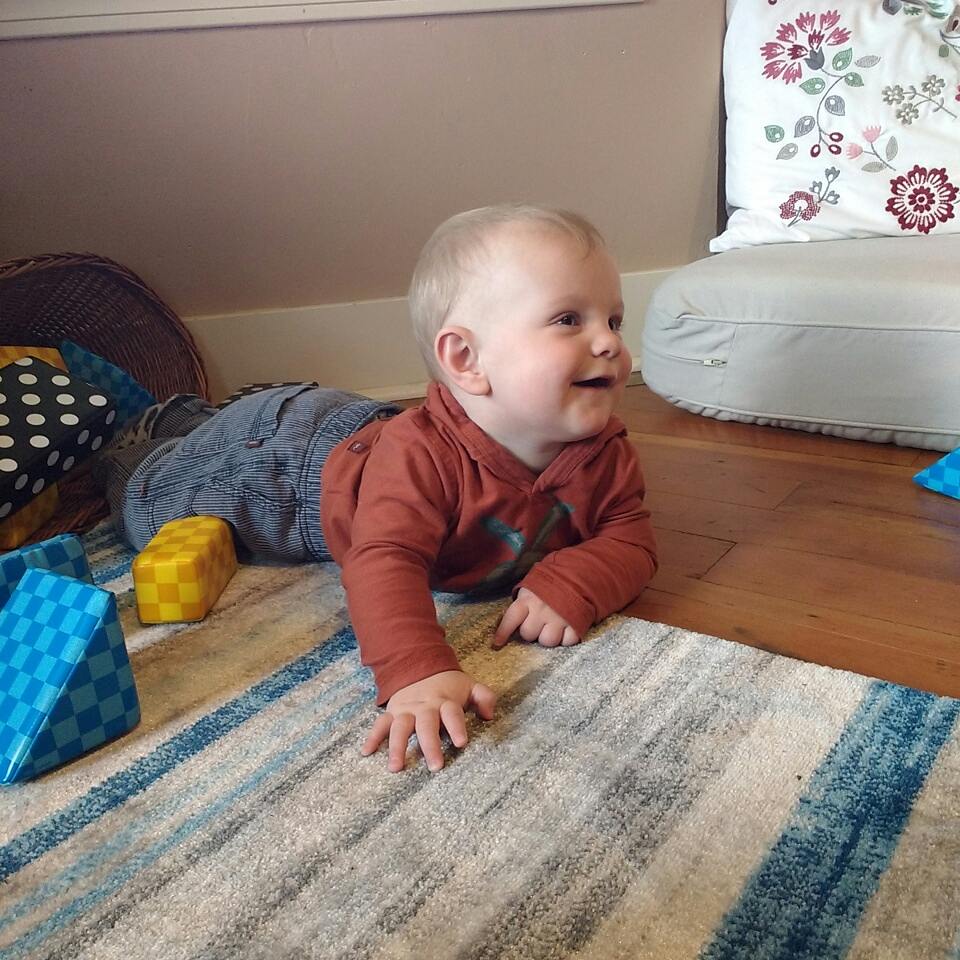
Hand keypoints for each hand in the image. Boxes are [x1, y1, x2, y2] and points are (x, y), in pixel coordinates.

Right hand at [361, 670, 495, 772]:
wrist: (419, 665)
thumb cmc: (449, 685)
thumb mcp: (469, 686)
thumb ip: (484, 697)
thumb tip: (489, 714)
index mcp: (445, 701)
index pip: (452, 714)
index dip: (456, 727)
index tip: (461, 743)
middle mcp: (425, 707)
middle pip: (426, 725)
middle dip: (430, 745)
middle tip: (435, 766)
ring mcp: (406, 709)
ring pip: (401, 727)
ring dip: (397, 747)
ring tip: (396, 768)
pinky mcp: (392, 712)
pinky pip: (380, 724)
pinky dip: (373, 737)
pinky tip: (366, 752)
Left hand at [492, 587, 580, 648]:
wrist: (577, 573)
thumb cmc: (550, 583)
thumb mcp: (532, 587)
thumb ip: (522, 603)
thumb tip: (511, 624)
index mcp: (528, 599)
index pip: (511, 619)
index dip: (503, 632)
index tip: (497, 643)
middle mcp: (541, 610)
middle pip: (528, 634)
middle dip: (531, 631)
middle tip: (538, 622)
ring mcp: (559, 617)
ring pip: (547, 641)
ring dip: (548, 636)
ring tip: (552, 626)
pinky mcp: (576, 623)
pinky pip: (567, 641)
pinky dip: (566, 638)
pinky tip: (566, 627)